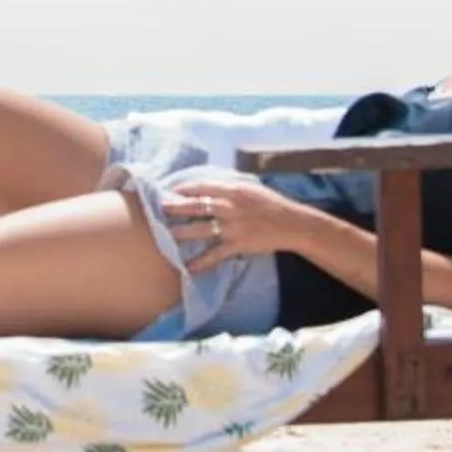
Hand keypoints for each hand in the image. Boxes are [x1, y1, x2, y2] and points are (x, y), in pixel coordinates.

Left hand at [159, 174, 302, 274]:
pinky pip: (215, 254)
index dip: (185, 188)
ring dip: (182, 232)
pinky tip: (188, 267)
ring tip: (166, 234)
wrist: (292, 224)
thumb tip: (209, 185)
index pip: (204, 186)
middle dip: (177, 207)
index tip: (171, 189)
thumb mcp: (251, 188)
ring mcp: (233, 227)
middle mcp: (231, 207)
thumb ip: (230, 186)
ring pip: (202, 229)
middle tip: (160, 207)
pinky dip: (201, 261)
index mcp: (234, 190)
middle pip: (198, 206)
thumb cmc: (271, 204)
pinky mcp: (237, 244)